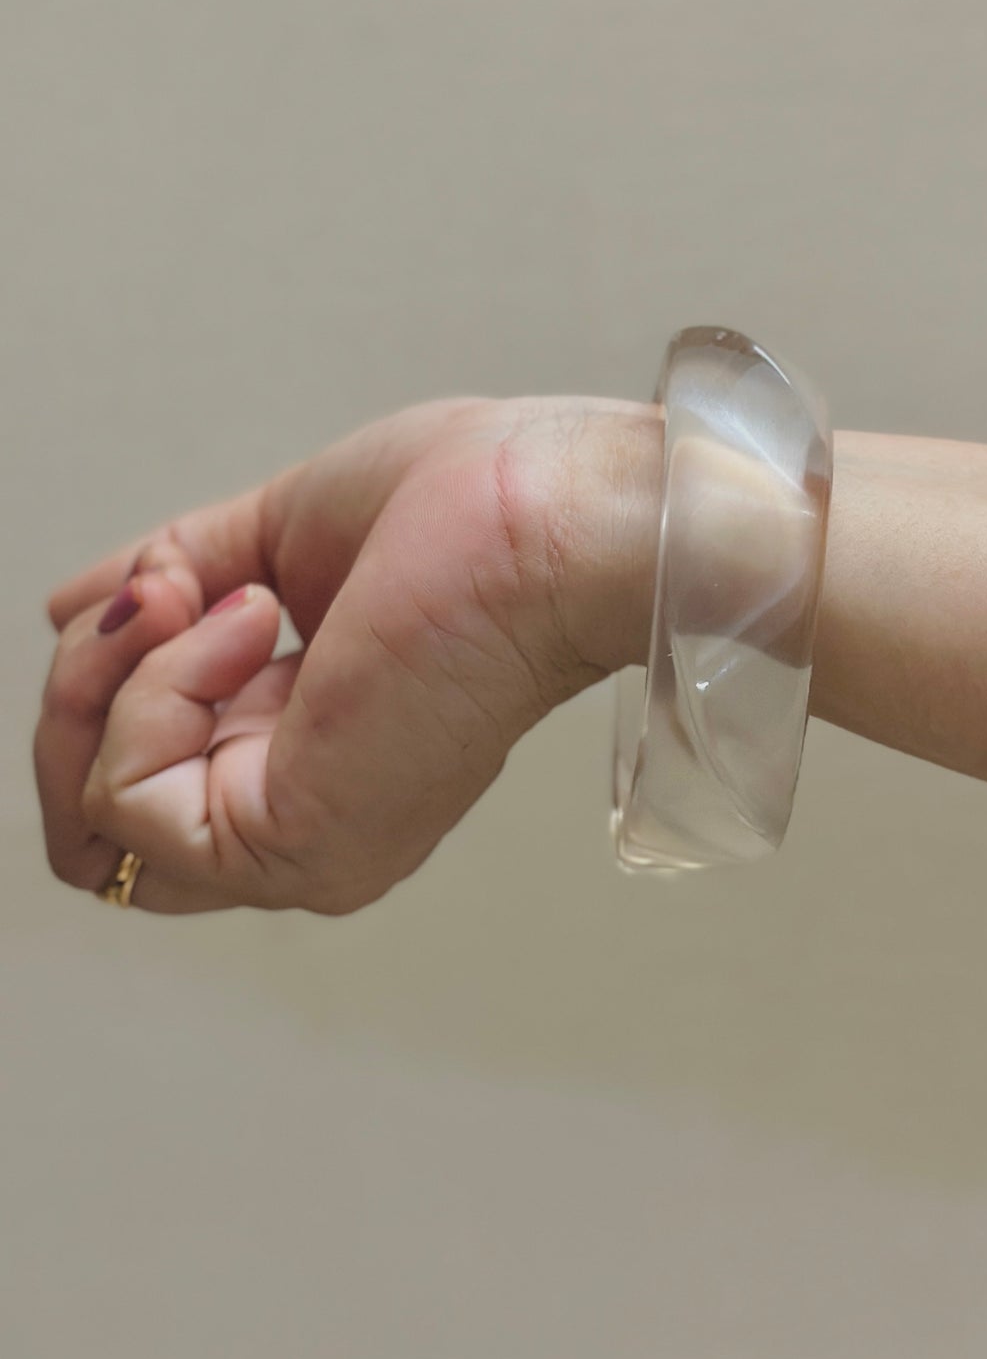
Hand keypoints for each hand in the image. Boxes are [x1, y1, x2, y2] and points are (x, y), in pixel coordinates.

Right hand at [35, 396, 660, 913]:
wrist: (542, 517)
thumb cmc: (467, 512)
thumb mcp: (275, 541)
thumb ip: (172, 586)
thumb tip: (72, 610)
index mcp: (309, 757)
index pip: (139, 785)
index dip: (111, 679)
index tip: (162, 581)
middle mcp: (305, 822)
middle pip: (94, 830)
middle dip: (81, 688)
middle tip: (156, 588)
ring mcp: (301, 846)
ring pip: (93, 822)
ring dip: (112, 678)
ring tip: (212, 595)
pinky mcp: (293, 841)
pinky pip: (130, 799)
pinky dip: (158, 688)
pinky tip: (251, 624)